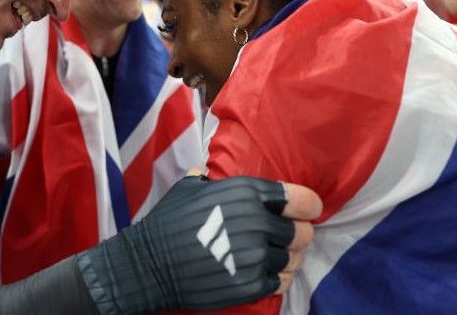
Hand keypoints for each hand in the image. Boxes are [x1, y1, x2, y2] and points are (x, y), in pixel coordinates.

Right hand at [77, 176, 321, 312]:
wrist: (148, 264)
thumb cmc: (168, 222)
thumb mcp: (188, 187)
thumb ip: (208, 177)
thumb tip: (209, 171)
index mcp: (246, 194)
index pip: (302, 199)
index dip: (308, 207)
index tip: (306, 212)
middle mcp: (256, 223)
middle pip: (303, 233)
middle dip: (295, 235)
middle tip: (283, 238)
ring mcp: (255, 257)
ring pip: (294, 259)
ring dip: (286, 259)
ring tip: (271, 256)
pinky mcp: (250, 285)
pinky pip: (281, 282)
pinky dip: (276, 278)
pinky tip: (261, 273)